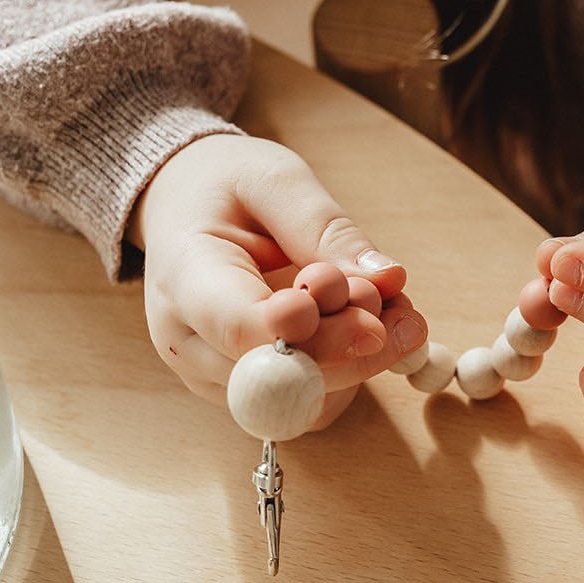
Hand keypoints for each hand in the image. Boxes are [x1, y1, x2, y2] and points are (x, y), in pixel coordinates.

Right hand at [130, 134, 427, 427]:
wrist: (184, 206)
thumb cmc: (225, 187)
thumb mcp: (275, 180)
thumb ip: (325, 229)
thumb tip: (388, 279)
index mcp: (183, 277)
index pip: (240, 327)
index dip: (310, 336)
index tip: (371, 321)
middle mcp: (190, 341)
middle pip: (277, 376)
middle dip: (350, 346)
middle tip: (400, 304)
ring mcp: (215, 373)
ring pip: (300, 400)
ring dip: (358, 360)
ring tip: (384, 302)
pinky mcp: (247, 388)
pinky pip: (310, 402)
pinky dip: (350, 368)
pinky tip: (368, 323)